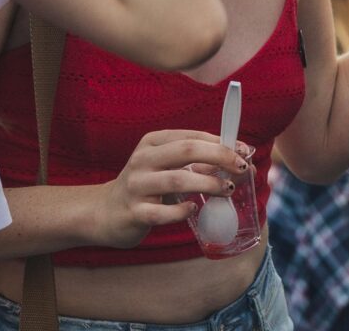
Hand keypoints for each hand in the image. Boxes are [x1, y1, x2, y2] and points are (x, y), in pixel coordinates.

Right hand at [93, 129, 251, 248]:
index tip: (244, 150)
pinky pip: (161, 212)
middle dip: (218, 156)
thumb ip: (197, 163)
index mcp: (153, 142)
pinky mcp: (133, 212)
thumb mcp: (167, 167)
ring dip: (208, 183)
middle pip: (185, 150)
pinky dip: (181, 211)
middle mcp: (143, 159)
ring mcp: (136, 185)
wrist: (105, 212)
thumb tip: (238, 163)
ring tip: (228, 189)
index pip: (191, 136)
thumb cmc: (147, 186)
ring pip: (177, 179)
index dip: (220, 142)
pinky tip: (194, 209)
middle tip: (241, 166)